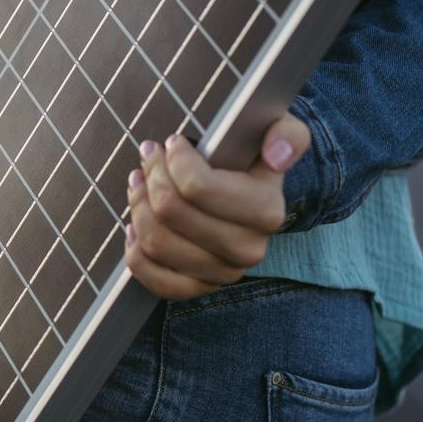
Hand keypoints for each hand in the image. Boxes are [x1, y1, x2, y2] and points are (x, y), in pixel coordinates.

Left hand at [123, 115, 309, 300]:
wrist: (251, 195)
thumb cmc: (254, 159)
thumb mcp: (279, 133)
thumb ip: (288, 135)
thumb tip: (278, 155)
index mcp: (266, 211)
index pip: (197, 186)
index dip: (174, 159)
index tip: (173, 143)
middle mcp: (248, 249)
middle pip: (170, 211)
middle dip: (152, 177)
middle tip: (150, 157)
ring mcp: (223, 272)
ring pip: (156, 241)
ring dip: (138, 205)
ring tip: (139, 181)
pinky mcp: (199, 288)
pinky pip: (154, 278)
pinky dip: (135, 251)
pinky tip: (135, 225)